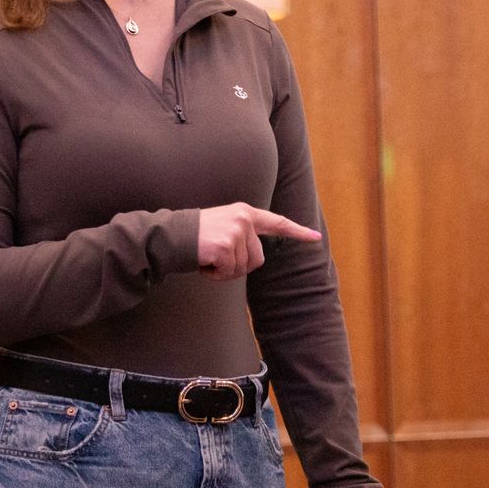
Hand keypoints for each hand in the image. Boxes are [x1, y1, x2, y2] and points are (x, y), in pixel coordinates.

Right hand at [195, 203, 319, 280]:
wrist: (174, 235)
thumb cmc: (198, 235)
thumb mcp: (225, 225)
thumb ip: (244, 235)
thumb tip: (256, 258)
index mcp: (245, 213)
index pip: (276, 223)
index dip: (297, 232)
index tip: (314, 237)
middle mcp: (243, 220)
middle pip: (257, 259)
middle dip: (238, 266)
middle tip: (218, 257)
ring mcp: (235, 232)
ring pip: (242, 268)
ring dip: (224, 270)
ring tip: (209, 256)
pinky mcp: (225, 246)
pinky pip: (228, 272)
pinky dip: (215, 274)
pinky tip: (204, 262)